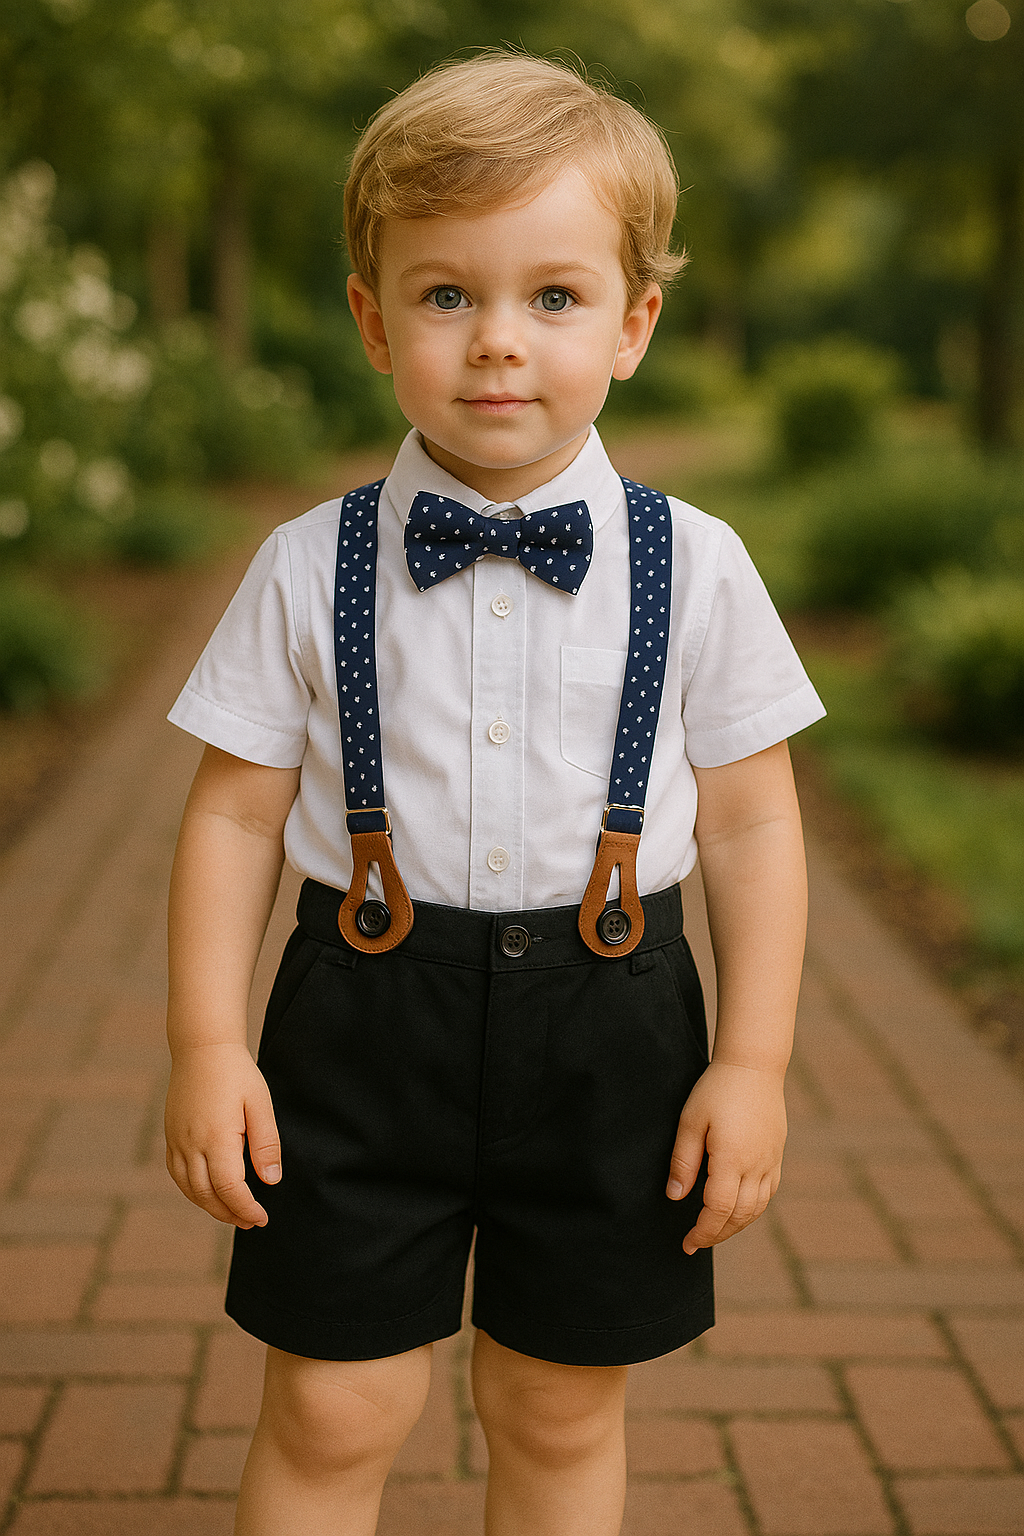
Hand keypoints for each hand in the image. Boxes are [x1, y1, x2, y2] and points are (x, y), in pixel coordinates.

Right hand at [165, 1043, 281, 1227]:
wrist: (202, 1047)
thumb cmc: (236, 1073)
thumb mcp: (260, 1103)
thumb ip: (266, 1143)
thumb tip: (271, 1181)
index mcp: (215, 1138)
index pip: (229, 1189)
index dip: (246, 1209)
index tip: (262, 1219)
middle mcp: (190, 1144)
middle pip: (206, 1196)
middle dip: (229, 1214)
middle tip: (250, 1222)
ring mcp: (176, 1141)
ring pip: (189, 1189)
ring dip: (210, 1206)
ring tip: (233, 1212)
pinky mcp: (170, 1135)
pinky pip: (177, 1174)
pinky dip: (192, 1191)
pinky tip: (208, 1192)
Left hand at [666, 1060, 786, 1254]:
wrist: (754, 1065)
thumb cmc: (716, 1089)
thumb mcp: (690, 1121)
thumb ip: (683, 1160)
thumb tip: (675, 1196)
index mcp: (732, 1159)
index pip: (718, 1209)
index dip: (703, 1231)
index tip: (687, 1243)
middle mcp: (756, 1165)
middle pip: (739, 1215)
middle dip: (717, 1234)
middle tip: (696, 1242)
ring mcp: (770, 1160)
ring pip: (757, 1208)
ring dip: (736, 1225)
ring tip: (715, 1230)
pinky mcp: (776, 1154)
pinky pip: (769, 1192)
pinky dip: (753, 1208)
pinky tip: (739, 1209)